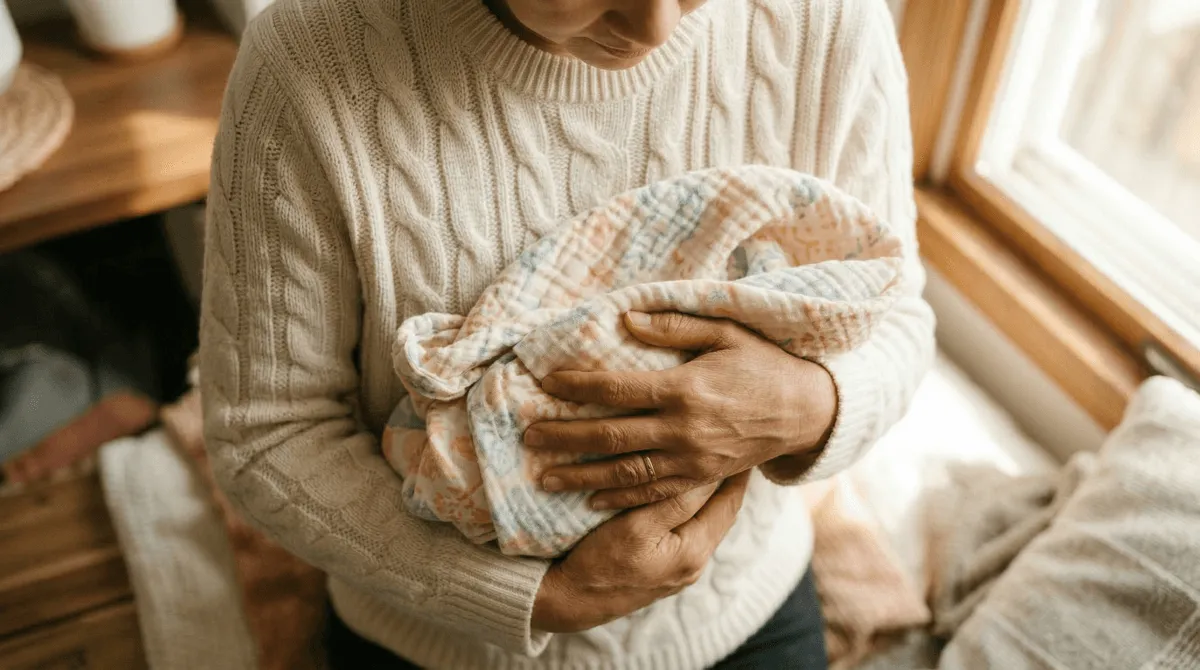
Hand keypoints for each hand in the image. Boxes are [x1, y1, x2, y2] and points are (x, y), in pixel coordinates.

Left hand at [524, 311, 835, 509]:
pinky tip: (591, 499)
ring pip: (625, 472)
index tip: (546, 383)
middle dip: (565, 437)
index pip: (617, 389)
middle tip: (528, 437)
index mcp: (684, 388)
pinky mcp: (701, 477)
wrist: (805, 411)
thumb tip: (625, 318)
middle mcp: (683, 429)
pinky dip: (620, 498)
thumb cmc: (763, 363)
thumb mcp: (725, 331)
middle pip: (610, 435)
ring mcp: (692, 459)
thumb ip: (674, 326)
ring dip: (581, 475)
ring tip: (545, 477)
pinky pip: (654, 492)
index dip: (577, 387)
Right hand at [531, 471, 750, 632]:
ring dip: (708, 495)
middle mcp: (694, 563)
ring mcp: (678, 569)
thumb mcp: (638, 527)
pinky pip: (685, 530)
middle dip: (727, 482)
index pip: (728, 503)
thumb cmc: (600, 562)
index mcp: (694, 551)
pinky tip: (683, 494)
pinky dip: (689, 508)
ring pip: (702, 521)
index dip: (737, 473)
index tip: (744, 446)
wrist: (569, 601)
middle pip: (720, 513)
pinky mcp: (662, 569)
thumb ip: (676, 501)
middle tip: (733, 449)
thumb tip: (709, 471)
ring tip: (713, 464)